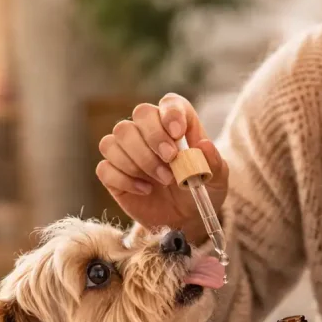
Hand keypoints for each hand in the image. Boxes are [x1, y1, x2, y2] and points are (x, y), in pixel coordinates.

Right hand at [96, 93, 229, 242]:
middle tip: (171, 160)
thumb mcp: (216, 180)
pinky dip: (124, 179)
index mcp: (176, 124)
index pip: (169, 103)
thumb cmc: (200, 191)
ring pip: (116, 138)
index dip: (171, 113)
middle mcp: (148, 131)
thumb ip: (213, 162)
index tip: (178, 133)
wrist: (185, 219)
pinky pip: (105, 167)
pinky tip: (144, 190)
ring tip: (163, 180)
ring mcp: (127, 151)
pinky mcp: (112, 173)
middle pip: (140, 113)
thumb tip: (204, 145)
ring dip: (140, 160)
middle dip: (154, 137)